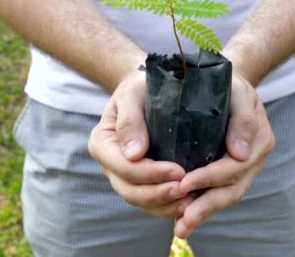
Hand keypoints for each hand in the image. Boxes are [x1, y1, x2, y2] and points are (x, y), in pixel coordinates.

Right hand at [88, 71, 193, 216]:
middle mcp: (111, 165)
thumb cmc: (140, 87)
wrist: (149, 89)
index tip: (179, 171)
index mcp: (103, 144)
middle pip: (130, 191)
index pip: (123, 168)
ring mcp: (126, 177)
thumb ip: (131, 120)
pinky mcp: (143, 182)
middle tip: (187, 189)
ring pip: (142, 202)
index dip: (150, 174)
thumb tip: (134, 155)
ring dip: (166, 205)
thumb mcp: (133, 94)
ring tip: (191, 201)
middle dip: (159, 194)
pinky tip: (190, 202)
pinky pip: (153, 203)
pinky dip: (169, 207)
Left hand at [174, 74, 275, 237]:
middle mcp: (255, 155)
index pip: (236, 165)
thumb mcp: (235, 88)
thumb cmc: (227, 81)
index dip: (211, 177)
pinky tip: (184, 219)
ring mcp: (246, 165)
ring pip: (227, 195)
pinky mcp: (232, 170)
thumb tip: (237, 154)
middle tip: (183, 220)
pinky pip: (221, 193)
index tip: (185, 183)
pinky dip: (204, 206)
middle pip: (233, 187)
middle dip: (207, 205)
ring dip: (204, 212)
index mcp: (259, 137)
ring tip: (182, 229)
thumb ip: (241, 117)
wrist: (226, 80)